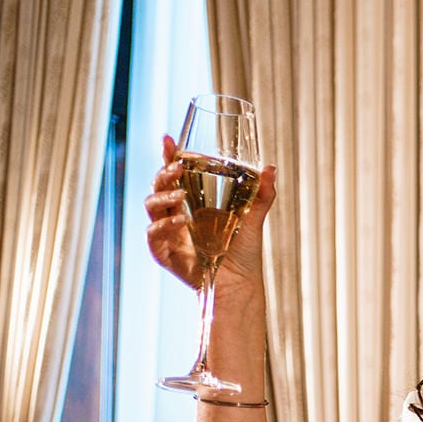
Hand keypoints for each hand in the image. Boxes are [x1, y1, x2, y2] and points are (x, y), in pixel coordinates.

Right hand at [143, 134, 276, 289]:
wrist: (239, 282)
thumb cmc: (243, 251)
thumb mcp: (253, 218)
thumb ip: (261, 194)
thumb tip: (271, 168)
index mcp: (192, 202)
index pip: (174, 174)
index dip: (168, 156)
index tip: (168, 139)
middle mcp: (176, 214)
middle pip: (158, 186)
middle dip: (164, 173)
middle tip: (177, 166)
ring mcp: (167, 232)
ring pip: (151, 206)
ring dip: (163, 196)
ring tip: (181, 195)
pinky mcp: (163, 252)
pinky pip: (153, 234)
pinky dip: (163, 225)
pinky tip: (181, 221)